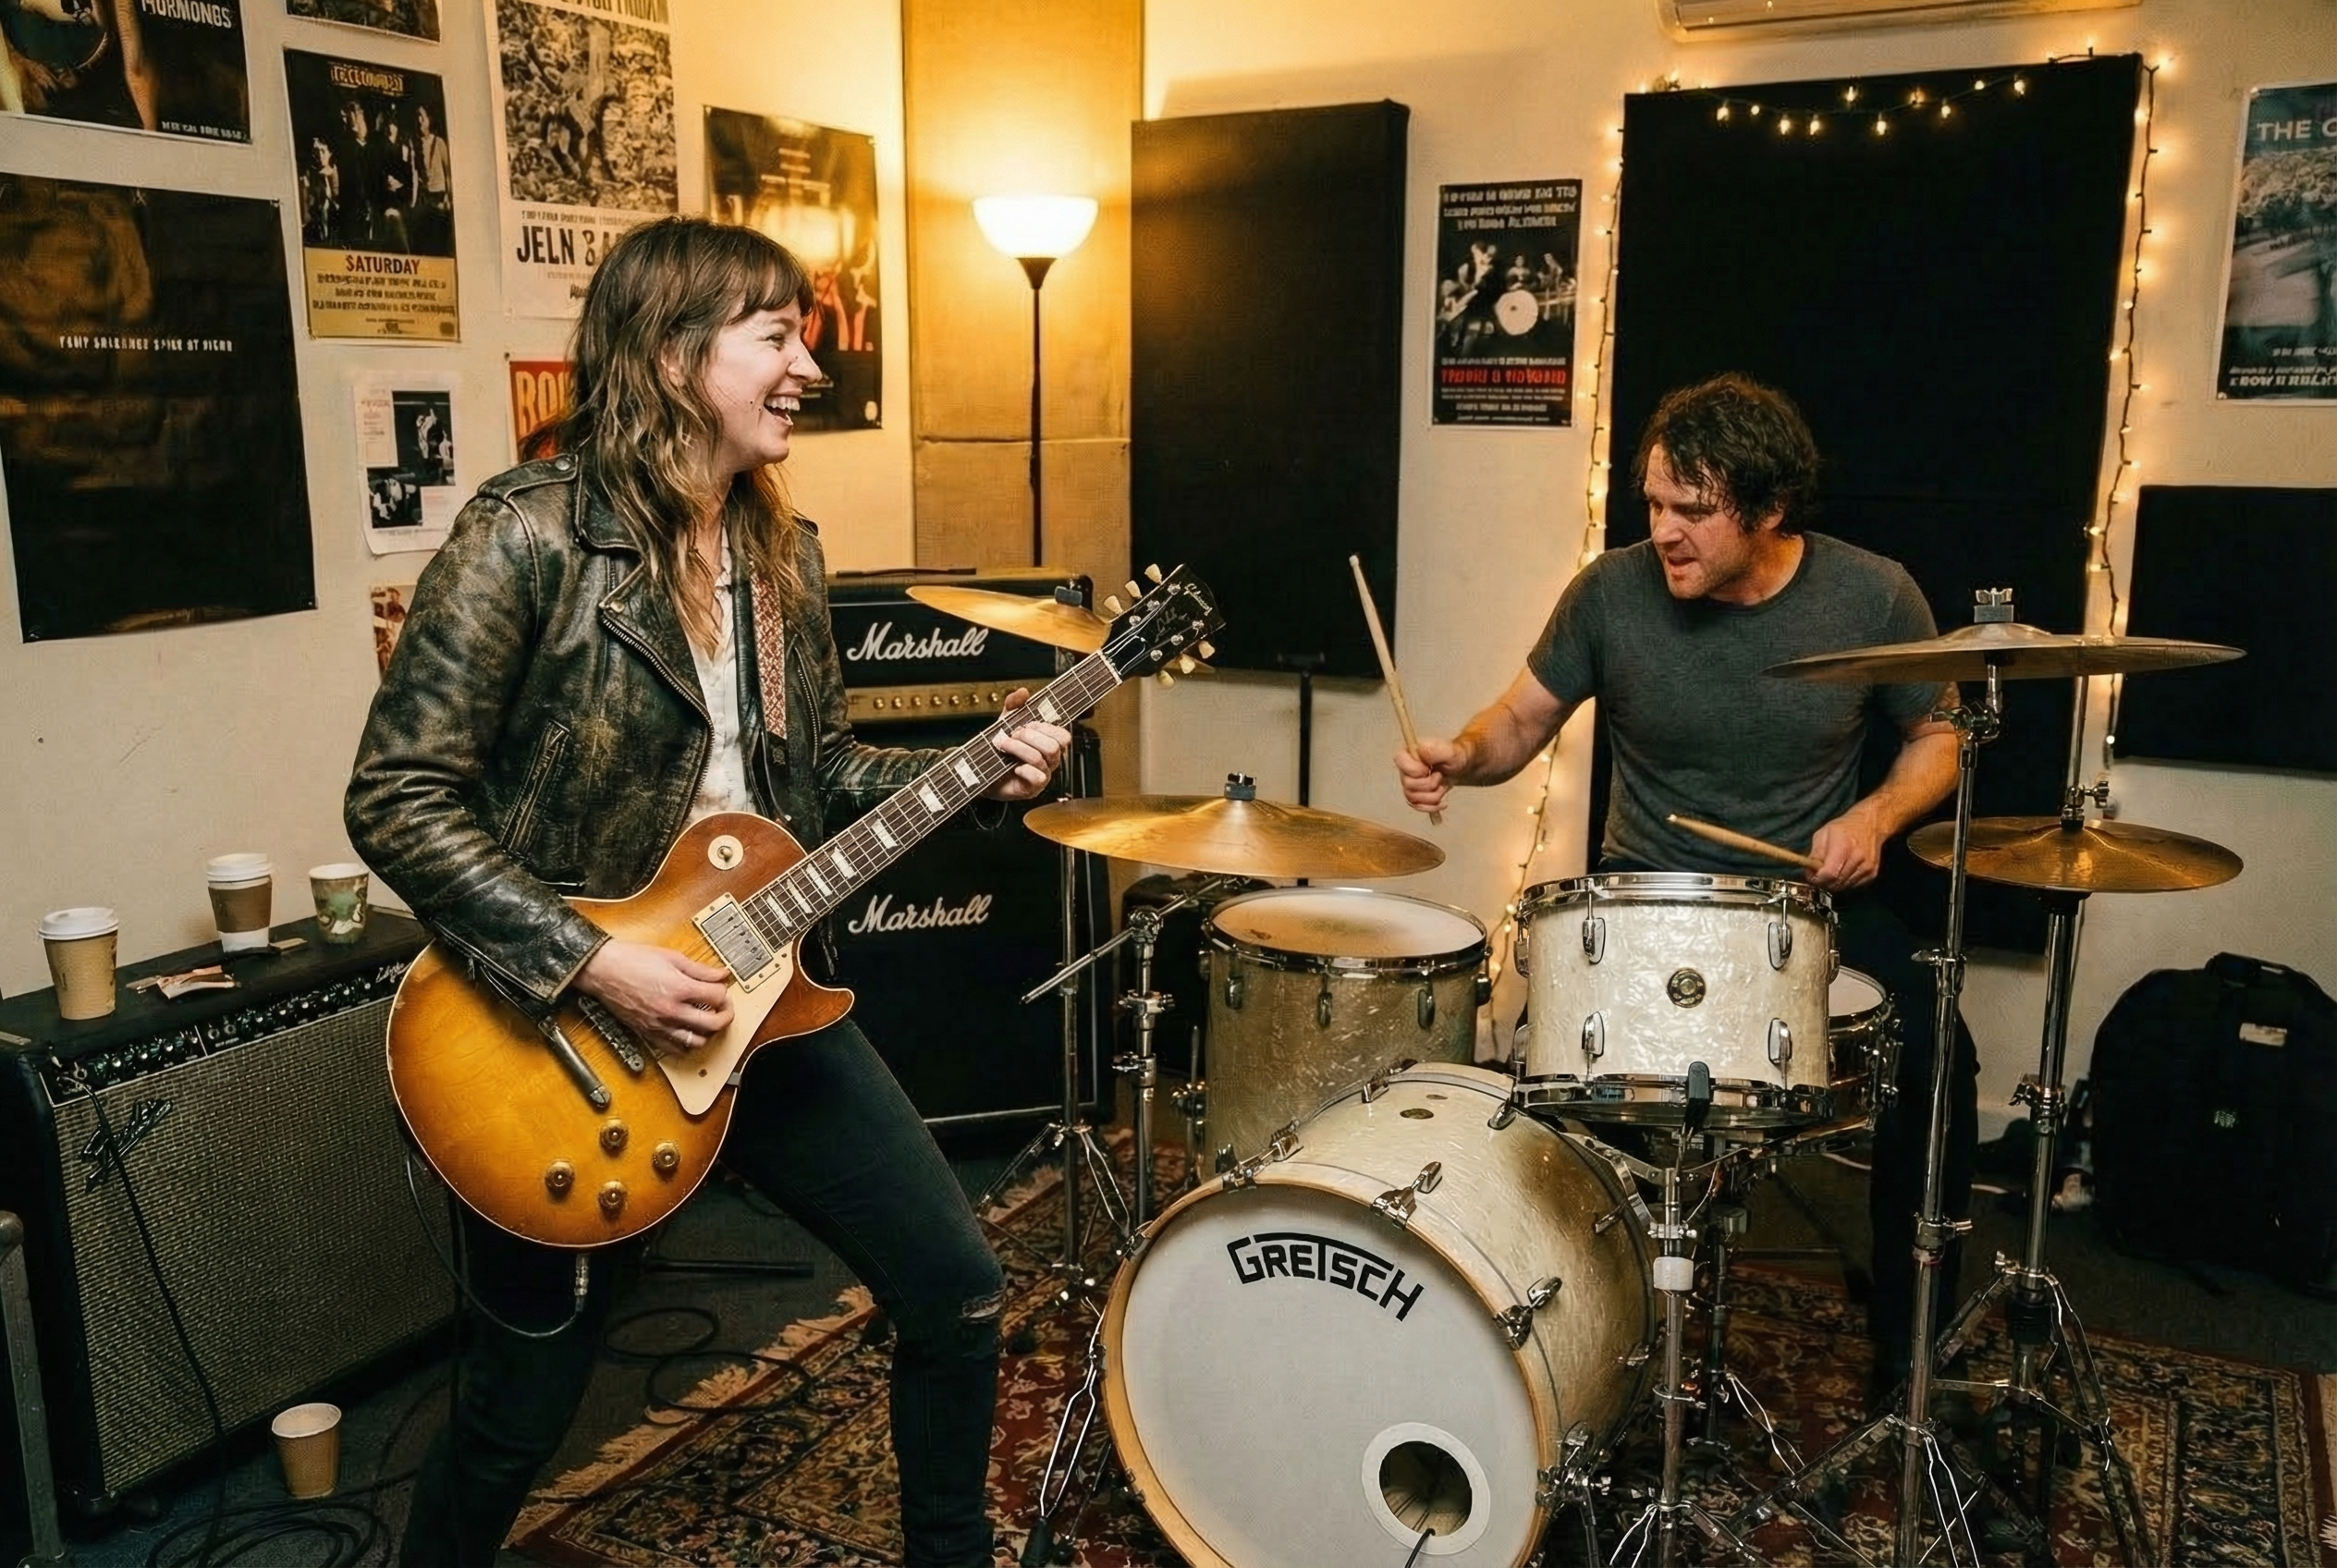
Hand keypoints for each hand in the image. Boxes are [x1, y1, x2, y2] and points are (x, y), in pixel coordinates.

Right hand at [574, 940, 732, 1051]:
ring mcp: (660, 1024)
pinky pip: (674, 1049)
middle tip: (724, 1008)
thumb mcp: (672, 957)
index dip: (724, 992)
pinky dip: (686, 1045)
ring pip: (697, 1041)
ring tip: (707, 1021)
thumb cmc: (632, 960)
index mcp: (679, 988)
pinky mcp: (648, 1033)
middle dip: (725, 1015)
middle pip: (714, 1023)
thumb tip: (721, 974)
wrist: (603, 970)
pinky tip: (688, 1033)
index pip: (717, 997)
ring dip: (708, 1033)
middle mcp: (671, 1010)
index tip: (721, 989)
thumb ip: (700, 969)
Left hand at [985, 689, 1070, 800]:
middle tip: (1013, 735)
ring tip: (1004, 746)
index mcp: (1048, 744)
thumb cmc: (999, 749)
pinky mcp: (1032, 789)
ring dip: (1019, 749)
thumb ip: (1014, 705)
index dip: (1046, 728)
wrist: (981, 772)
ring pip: (1041, 758)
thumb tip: (1023, 692)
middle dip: (1030, 737)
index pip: (1063, 736)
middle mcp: (1049, 761)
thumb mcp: (1005, 722)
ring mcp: (1042, 775)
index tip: (1027, 725)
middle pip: (1054, 746)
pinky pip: (1038, 778)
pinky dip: (1024, 770)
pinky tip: (1014, 767)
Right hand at [1395, 736, 1465, 814]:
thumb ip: (1434, 750)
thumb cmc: (1453, 755)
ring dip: (1432, 796)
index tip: (1430, 768)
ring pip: (1412, 798)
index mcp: (1408, 753)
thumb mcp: (1448, 751)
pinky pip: (1417, 806)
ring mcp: (1409, 784)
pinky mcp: (1415, 796)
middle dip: (1429, 784)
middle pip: (1408, 784)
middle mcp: (1404, 769)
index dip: (1416, 770)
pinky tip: (1442, 803)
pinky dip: (1431, 806)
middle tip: (1440, 776)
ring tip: (1443, 786)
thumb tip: (1420, 752)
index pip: (1401, 763)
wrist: (1460, 765)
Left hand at [1807, 804, 1886, 891]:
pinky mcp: (1872, 875)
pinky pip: (1853, 887)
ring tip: (1832, 871)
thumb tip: (1810, 873)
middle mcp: (1858, 858)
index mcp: (1844, 846)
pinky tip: (1843, 871)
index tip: (1812, 876)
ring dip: (1834, 884)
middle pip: (1836, 884)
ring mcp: (1867, 868)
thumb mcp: (1822, 834)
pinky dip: (1845, 883)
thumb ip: (1815, 855)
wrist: (1870, 825)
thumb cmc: (1843, 828)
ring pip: (1844, 887)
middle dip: (1824, 882)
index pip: (1829, 874)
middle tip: (1819, 874)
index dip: (1817, 879)